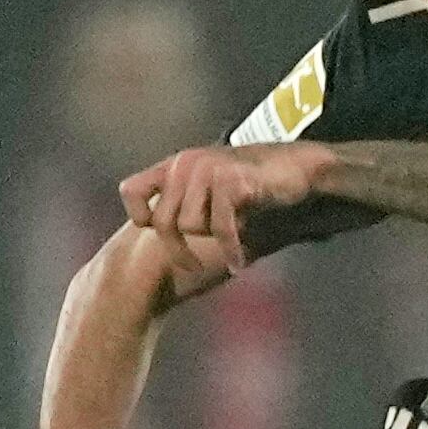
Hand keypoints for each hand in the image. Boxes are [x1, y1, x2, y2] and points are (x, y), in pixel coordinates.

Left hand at [118, 143, 325, 274]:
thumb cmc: (254, 183)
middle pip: (163, 221)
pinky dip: (231, 250)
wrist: (297, 166)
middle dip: (178, 248)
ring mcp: (208, 170)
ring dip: (211, 241)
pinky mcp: (231, 182)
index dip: (140, 217)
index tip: (158, 233)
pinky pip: (221, 228)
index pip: (131, 190)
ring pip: (191, 226)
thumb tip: (162, 237)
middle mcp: (186, 164)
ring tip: (229, 241)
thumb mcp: (210, 187)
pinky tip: (237, 262)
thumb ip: (184, 201)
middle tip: (192, 264)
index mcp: (175, 164)